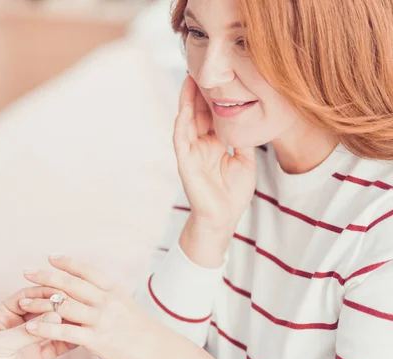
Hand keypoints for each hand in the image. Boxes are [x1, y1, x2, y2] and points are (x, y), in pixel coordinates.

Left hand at [0, 286, 73, 358]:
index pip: (25, 297)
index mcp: (1, 314)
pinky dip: (67, 341)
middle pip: (40, 309)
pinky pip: (55, 346)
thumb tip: (54, 314)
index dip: (42, 293)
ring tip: (80, 319)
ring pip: (50, 326)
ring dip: (64, 322)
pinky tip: (79, 336)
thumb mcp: (0, 344)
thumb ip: (27, 330)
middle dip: (56, 306)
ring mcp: (28, 341)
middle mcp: (16, 325)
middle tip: (73, 305)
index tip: (60, 292)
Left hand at [20, 256, 174, 358]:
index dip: (67, 262)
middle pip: (71, 283)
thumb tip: (94, 293)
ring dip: (40, 301)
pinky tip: (30, 326)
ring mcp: (101, 319)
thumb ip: (109, 299)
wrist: (161, 353)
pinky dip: (45, 327)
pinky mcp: (97, 340)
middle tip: (26, 271)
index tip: (50, 256)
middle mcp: (106, 300)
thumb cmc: (146, 333)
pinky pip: (65, 331)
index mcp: (114, 290)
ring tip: (22, 299)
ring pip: (64, 305)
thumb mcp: (128, 307)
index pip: (86, 270)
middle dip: (46, 276)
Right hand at [174, 75, 256, 265]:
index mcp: (214, 144)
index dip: (213, 96)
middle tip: (200, 67)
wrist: (223, 219)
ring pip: (186, 121)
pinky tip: (184, 109)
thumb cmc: (232, 194)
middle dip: (198, 91)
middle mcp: (200, 145)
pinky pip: (180, 140)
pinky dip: (181, 124)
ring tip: (189, 80)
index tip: (219, 75)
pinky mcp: (185, 163)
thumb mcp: (245, 161)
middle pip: (198, 113)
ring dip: (186, 102)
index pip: (212, 115)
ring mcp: (191, 153)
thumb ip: (243, 141)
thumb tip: (250, 120)